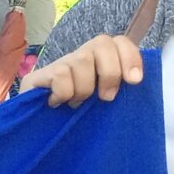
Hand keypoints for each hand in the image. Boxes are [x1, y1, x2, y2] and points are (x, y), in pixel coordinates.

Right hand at [22, 34, 142, 106]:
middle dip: (110, 72)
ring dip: (85, 88)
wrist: (38, 131)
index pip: (119, 42)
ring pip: (82, 60)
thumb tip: (135, 79)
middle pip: (102, 43)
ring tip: (77, 103)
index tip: (134, 81)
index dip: (130, 56)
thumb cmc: (78, 116)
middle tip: (106, 97)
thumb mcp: (104, 101)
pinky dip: (65, 93)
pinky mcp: (39, 76)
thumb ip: (119, 87)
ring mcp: (60, 64)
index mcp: (100, 61)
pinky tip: (57, 103)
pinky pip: (61, 75)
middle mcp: (81, 56)